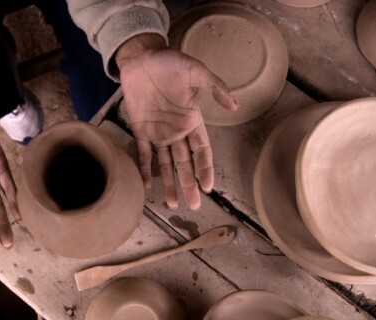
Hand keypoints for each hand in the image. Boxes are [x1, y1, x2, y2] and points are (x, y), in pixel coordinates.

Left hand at [116, 34, 238, 209]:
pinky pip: (142, 153)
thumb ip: (215, 87)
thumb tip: (235, 105)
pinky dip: (144, 169)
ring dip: (169, 183)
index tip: (208, 187)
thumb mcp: (196, 71)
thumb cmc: (170, 62)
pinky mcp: (139, 129)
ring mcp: (158, 133)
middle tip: (193, 206)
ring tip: (173, 204)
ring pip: (166, 164)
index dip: (205, 169)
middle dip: (189, 184)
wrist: (142, 57)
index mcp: (192, 120)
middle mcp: (176, 131)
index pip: (202, 151)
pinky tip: (146, 186)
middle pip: (185, 164)